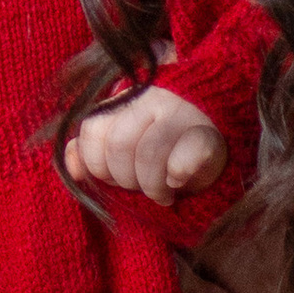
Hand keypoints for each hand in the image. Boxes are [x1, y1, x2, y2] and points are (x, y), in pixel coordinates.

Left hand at [63, 86, 227, 205]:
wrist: (221, 136)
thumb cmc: (165, 147)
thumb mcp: (125, 146)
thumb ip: (93, 153)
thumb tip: (72, 167)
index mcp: (125, 100)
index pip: (92, 131)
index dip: (98, 164)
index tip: (115, 176)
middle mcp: (151, 98)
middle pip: (119, 146)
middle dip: (126, 179)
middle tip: (142, 187)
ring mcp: (181, 112)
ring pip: (147, 154)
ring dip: (152, 186)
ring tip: (163, 194)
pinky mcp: (207, 134)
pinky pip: (181, 161)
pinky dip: (176, 177)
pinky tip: (179, 182)